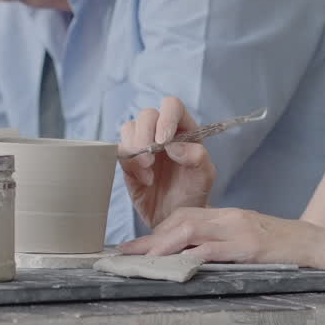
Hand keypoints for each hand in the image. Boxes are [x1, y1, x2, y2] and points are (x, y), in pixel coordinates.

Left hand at [118, 206, 324, 268]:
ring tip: (143, 260)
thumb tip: (187, 257)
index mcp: (224, 215)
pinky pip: (214, 249)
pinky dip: (192, 256)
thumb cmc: (276, 244)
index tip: (135, 247)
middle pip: (180, 220)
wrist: (311, 244)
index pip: (183, 216)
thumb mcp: (243, 238)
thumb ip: (218, 242)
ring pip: (191, 231)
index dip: (156, 231)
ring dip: (163, 245)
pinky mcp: (249, 247)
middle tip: (127, 254)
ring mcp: (238, 230)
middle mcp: (227, 218)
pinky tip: (177, 265)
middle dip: (151, 238)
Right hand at [119, 97, 216, 228]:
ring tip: (148, 171)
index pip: (171, 106)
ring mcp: (143, 146)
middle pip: (146, 115)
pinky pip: (119, 151)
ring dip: (135, 148)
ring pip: (128, 128)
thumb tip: (173, 146)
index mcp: (183, 128)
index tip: (164, 140)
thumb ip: (197, 157)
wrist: (176, 218)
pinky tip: (144, 179)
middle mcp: (161, 132)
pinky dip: (129, 163)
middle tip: (151, 157)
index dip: (166, 118)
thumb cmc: (194, 193)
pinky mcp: (128, 161)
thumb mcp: (205, 176)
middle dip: (145, 134)